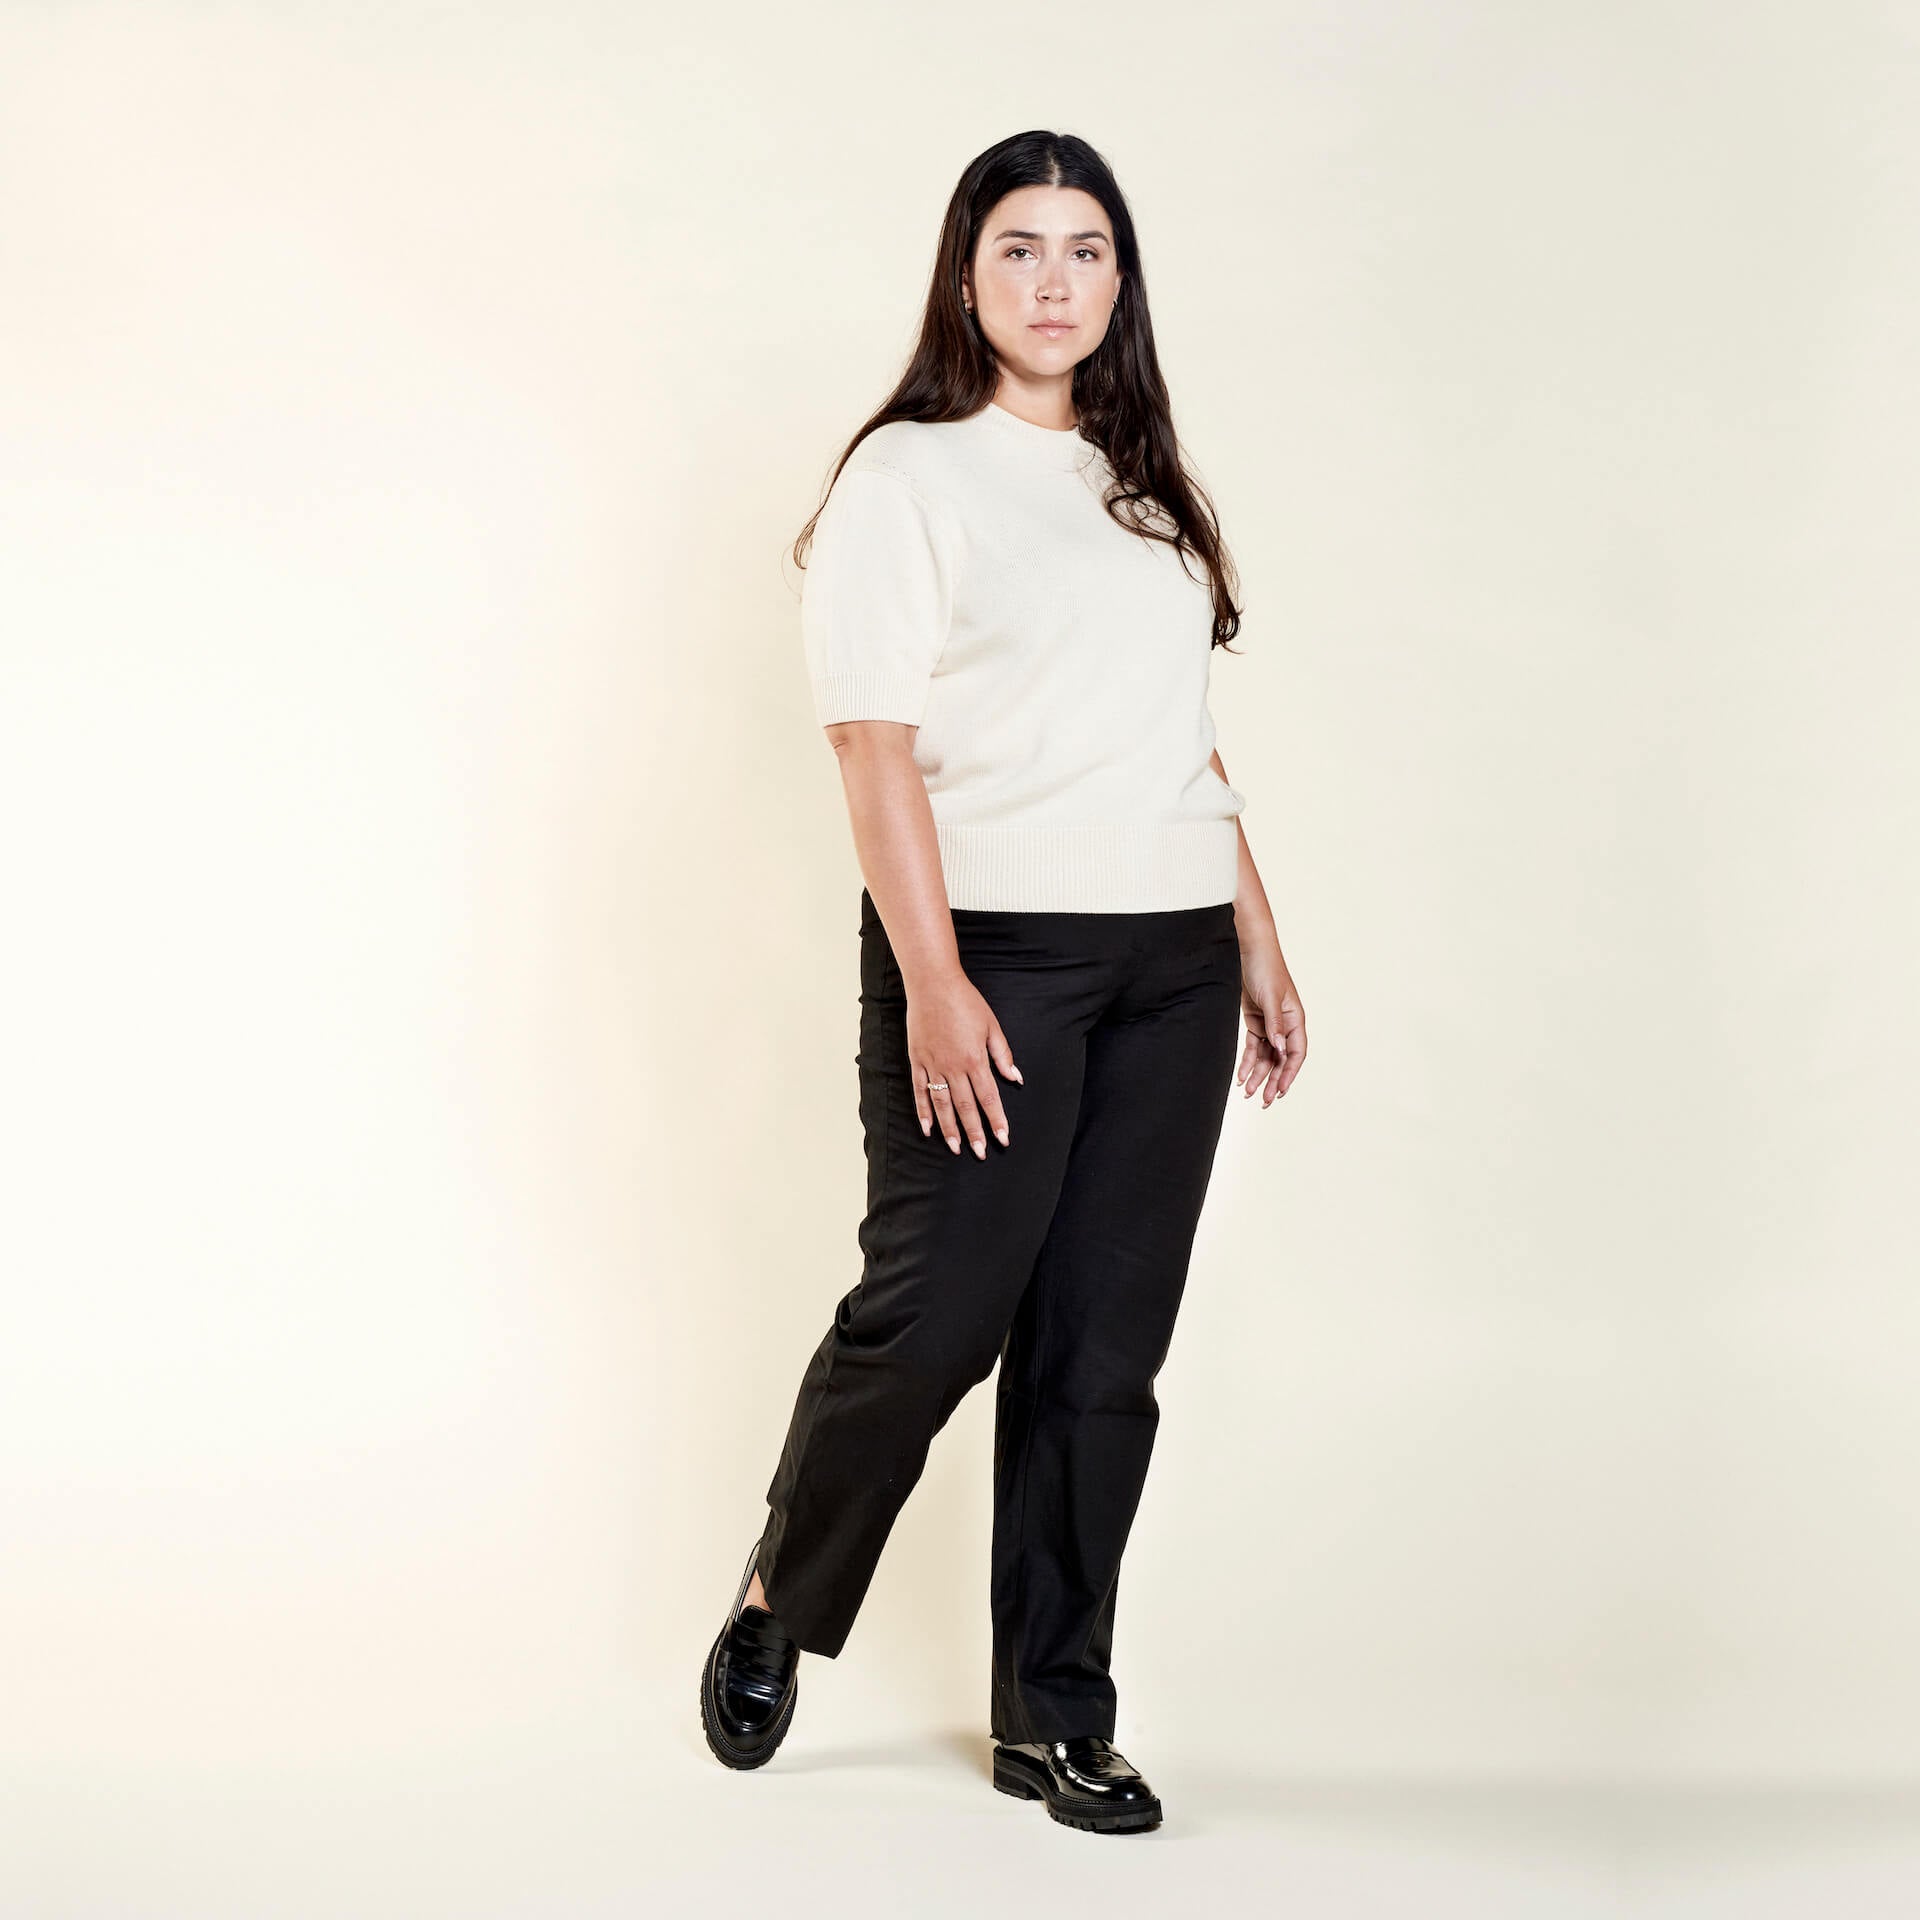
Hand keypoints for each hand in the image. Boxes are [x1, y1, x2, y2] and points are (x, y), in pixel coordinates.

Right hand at [905, 972, 1022, 1156]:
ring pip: (942, 1104)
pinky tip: (928, 1128)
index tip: (1003, 1138)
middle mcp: (953, 1066)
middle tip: (980, 1152)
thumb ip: (1003, 1054)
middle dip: (974, 1132)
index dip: (996, 1120)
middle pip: (965, 1107)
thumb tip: (1016, 1078)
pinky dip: (923, 1111)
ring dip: (949, 1129)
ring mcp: (933, 1065)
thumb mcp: (992, 1025)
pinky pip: (920, 1091)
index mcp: (975, 1059)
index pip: (989, 1097)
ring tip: (956, 1148)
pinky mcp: (917, 1060)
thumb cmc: (966, 1001)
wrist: (933, 984)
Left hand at [1235, 932, 1304, 1105]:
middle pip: (1280, 1059)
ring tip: (1248, 1094)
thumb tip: (1279, 1050)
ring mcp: (1269, 1023)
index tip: (1281, 1091)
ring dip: (1258, 1075)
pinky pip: (1253, 1047)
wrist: (1246, 949)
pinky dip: (1247, 1062)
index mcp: (1295, 1019)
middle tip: (1264, 1102)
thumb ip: (1275, 1024)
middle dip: (1273, 1081)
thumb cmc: (1265, 968)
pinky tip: (1241, 1077)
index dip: (1289, 1073)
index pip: (1296, 1053)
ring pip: (1266, 1056)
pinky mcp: (1254, 1020)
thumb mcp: (1271, 997)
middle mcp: (1284, 1024)